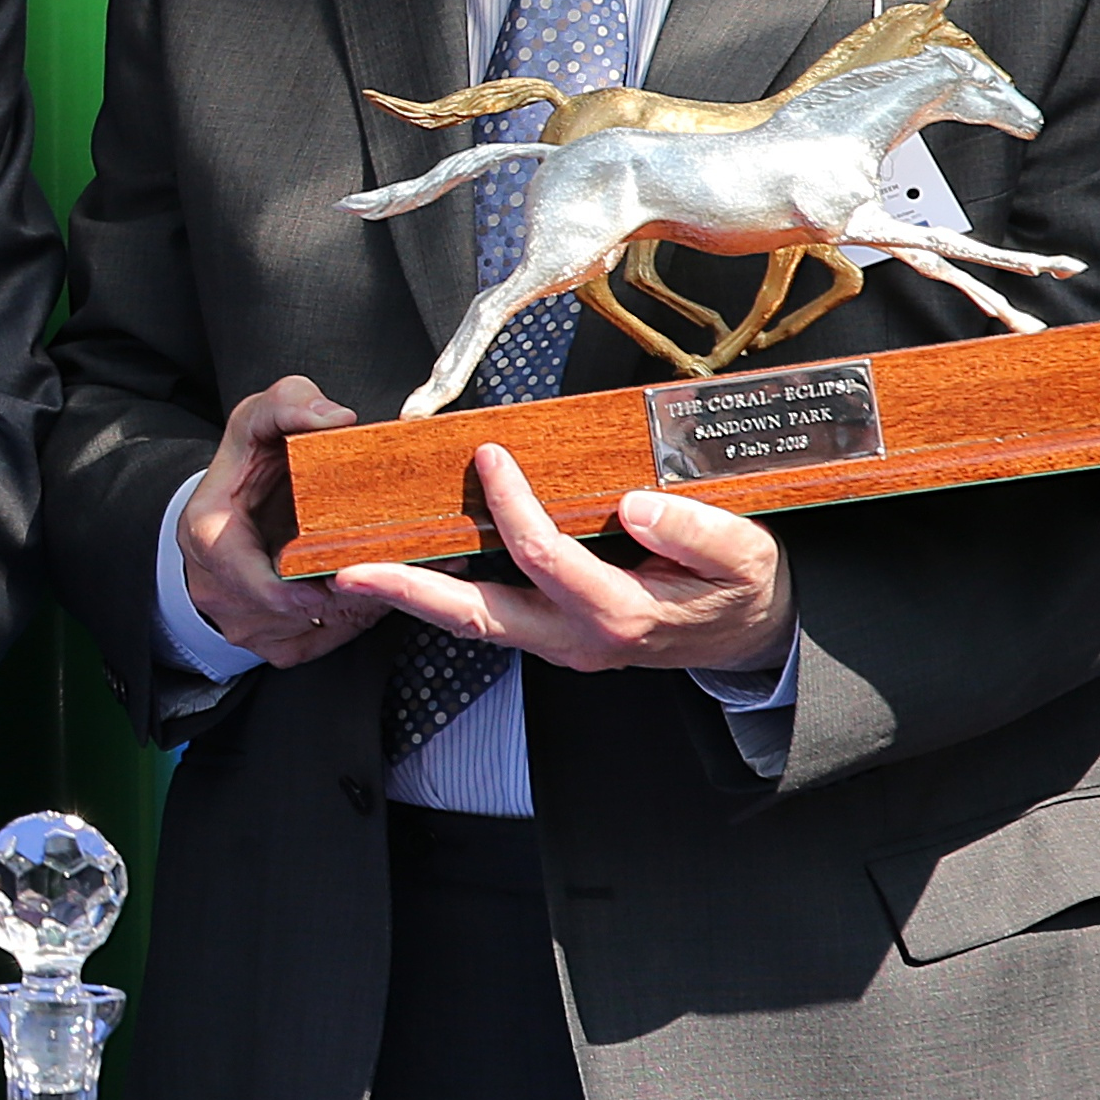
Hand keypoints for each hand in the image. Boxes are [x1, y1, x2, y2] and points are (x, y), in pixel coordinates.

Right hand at [181, 375, 395, 665]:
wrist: (229, 513)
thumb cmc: (245, 468)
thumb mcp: (257, 420)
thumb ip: (290, 404)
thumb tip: (336, 418)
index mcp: (209, 535)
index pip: (251, 577)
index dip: (299, 583)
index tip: (340, 571)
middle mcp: (219, 590)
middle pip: (290, 610)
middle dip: (345, 592)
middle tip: (395, 568)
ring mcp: (241, 623)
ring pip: (310, 631)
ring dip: (357, 608)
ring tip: (399, 578)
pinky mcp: (269, 642)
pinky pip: (317, 644)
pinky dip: (352, 624)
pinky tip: (376, 596)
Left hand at [337, 442, 794, 673]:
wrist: (751, 634)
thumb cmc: (744, 589)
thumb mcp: (746, 557)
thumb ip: (698, 534)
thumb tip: (637, 507)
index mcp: (622, 616)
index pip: (546, 558)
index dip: (512, 506)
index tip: (490, 456)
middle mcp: (578, 639)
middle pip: (478, 617)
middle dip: (410, 593)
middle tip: (348, 572)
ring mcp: (560, 643)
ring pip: (474, 622)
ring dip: (414, 597)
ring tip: (355, 572)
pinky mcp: (552, 633)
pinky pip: (489, 615)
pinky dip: (444, 594)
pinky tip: (411, 567)